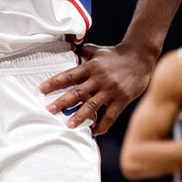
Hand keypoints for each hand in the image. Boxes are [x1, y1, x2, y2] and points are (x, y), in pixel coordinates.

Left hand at [40, 43, 154, 135]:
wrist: (140, 57)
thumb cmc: (116, 54)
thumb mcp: (98, 51)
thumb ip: (83, 52)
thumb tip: (67, 49)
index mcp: (92, 66)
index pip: (70, 75)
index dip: (55, 81)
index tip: (42, 88)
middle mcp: (99, 79)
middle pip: (78, 92)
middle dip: (62, 102)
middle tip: (49, 110)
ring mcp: (111, 90)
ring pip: (92, 106)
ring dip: (79, 116)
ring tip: (68, 125)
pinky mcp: (121, 99)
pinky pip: (110, 116)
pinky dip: (101, 125)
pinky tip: (93, 131)